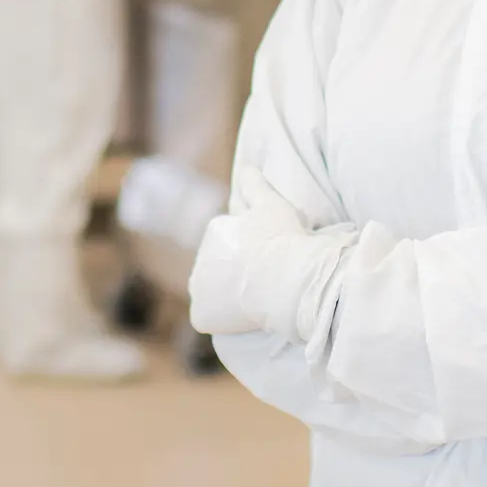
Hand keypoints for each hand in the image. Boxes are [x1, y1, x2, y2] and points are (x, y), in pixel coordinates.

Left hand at [188, 169, 347, 342]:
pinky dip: (217, 318)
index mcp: (215, 230)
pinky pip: (206, 317)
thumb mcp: (272, 203)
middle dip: (235, 272)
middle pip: (218, 267)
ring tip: (254, 299)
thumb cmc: (283, 239)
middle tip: (264, 280)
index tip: (270, 257)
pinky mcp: (200, 315)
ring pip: (211, 291)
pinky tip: (238, 317)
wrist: (287, 278)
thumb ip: (256, 184)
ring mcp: (198, 288)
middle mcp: (200, 258)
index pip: (230, 243)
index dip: (251, 252)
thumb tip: (247, 167)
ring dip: (225, 295)